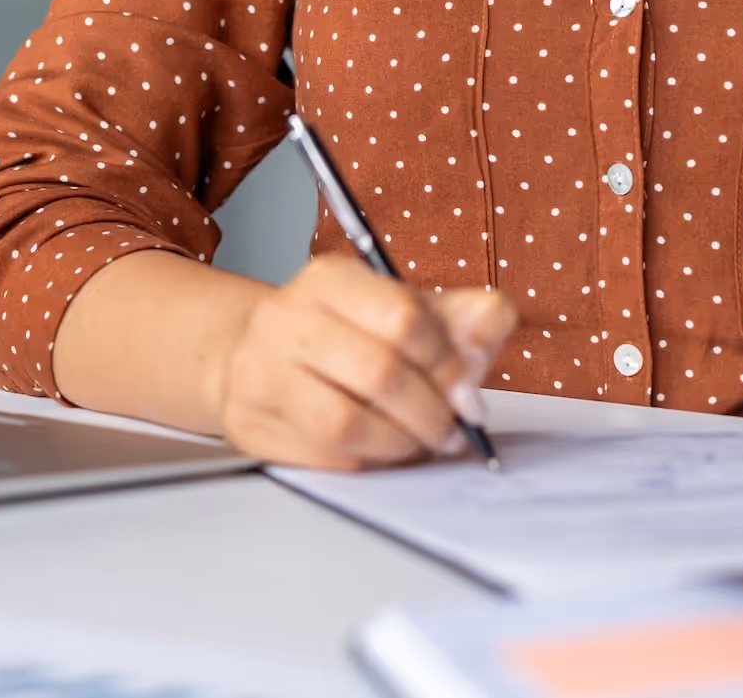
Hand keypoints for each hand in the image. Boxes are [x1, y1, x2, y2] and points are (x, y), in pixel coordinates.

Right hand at [211, 254, 514, 468]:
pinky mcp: (249, 423)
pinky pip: (321, 457)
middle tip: (451, 431)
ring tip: (417, 444)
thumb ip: (462, 317)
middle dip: (430, 412)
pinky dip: (365, 463)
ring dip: (398, 444)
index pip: (402, 317)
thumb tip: (493, 321)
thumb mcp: (407, 312)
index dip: (448, 364)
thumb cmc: (348, 336)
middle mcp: (285, 318)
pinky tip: (380, 452)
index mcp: (330, 278)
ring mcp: (258, 372)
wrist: (264, 358)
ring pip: (344, 422)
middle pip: (377, 371)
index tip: (468, 392)